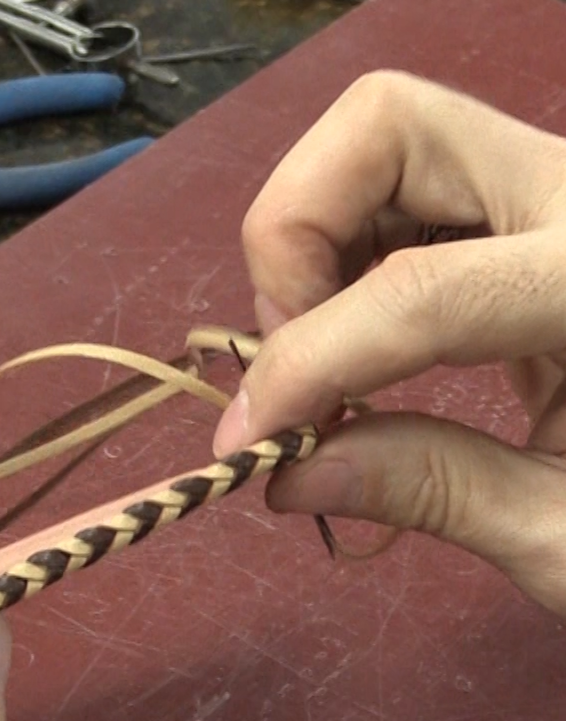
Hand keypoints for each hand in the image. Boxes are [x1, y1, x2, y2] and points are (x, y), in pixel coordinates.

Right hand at [214, 70, 565, 613]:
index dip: (308, 361)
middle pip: (385, 127)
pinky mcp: (516, 203)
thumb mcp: (565, 533)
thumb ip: (432, 490)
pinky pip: (392, 184)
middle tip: (296, 350)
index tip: (247, 438)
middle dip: (296, 236)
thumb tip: (288, 473)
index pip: (423, 289)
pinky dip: (335, 252)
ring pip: (377, 138)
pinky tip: (348, 335)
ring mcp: (545, 185)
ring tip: (319, 350)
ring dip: (307, 243)